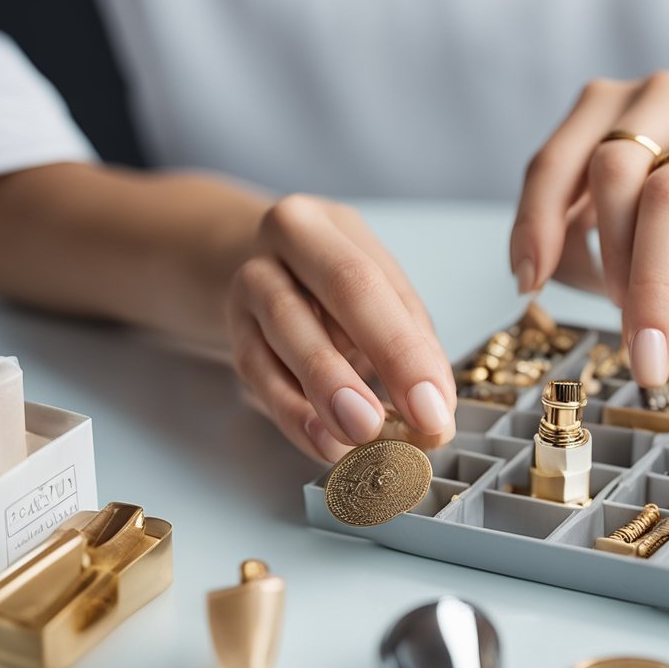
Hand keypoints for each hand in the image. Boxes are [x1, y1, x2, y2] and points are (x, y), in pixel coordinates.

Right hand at [228, 195, 455, 462]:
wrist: (249, 273)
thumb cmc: (328, 291)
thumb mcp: (376, 295)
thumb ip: (412, 345)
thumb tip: (436, 412)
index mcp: (333, 226)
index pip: (379, 282)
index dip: (410, 348)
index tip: (436, 408)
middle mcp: (288, 240)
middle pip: (342, 288)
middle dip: (388, 356)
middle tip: (415, 421)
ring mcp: (250, 283)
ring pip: (289, 330)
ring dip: (331, 391)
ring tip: (363, 435)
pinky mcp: (232, 333)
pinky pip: (259, 374)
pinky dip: (294, 413)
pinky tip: (324, 442)